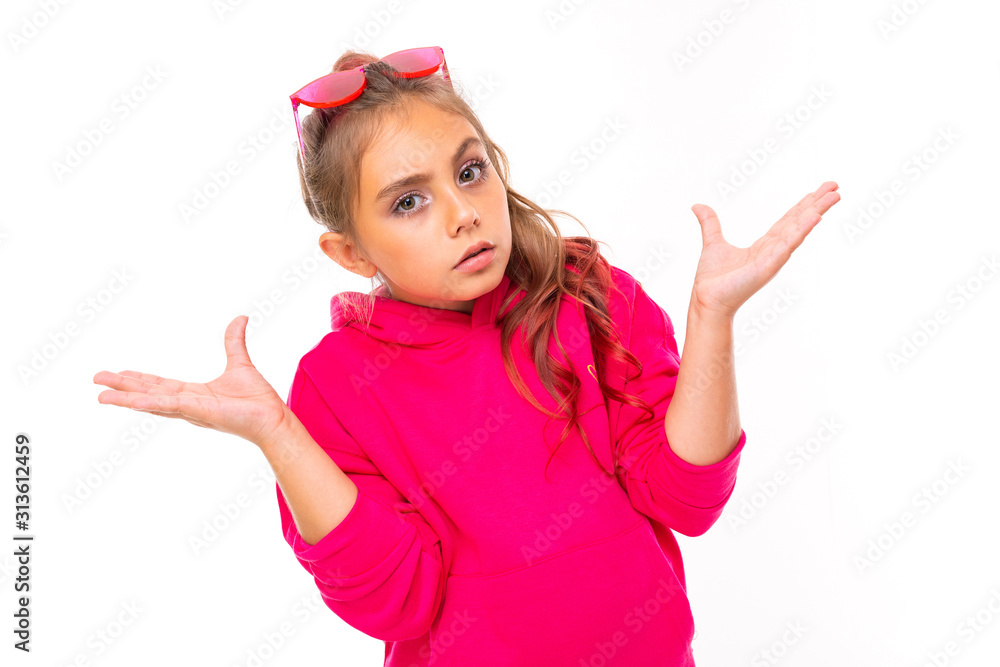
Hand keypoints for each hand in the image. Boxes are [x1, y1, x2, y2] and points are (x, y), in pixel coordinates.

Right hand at [93, 315, 290, 448]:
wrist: (273, 418)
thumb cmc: (258, 399)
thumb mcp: (240, 363)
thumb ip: (234, 342)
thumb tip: (240, 318)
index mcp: (194, 394)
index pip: (160, 385)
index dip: (139, 380)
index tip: (119, 373)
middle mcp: (188, 404)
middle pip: (149, 393)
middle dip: (123, 387)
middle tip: (97, 382)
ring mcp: (192, 411)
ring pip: (153, 402)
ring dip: (127, 398)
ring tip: (101, 395)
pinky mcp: (200, 414)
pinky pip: (171, 407)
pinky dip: (150, 404)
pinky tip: (132, 401)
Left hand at [688, 181, 840, 317]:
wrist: (705, 298)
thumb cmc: (712, 278)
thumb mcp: (712, 242)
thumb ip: (710, 223)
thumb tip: (697, 206)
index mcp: (764, 245)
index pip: (789, 220)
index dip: (803, 205)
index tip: (820, 190)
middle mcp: (773, 251)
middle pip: (799, 222)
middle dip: (817, 203)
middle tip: (835, 187)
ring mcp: (774, 258)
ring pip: (799, 230)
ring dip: (816, 212)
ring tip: (833, 197)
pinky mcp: (769, 266)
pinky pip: (788, 244)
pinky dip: (802, 230)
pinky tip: (815, 216)